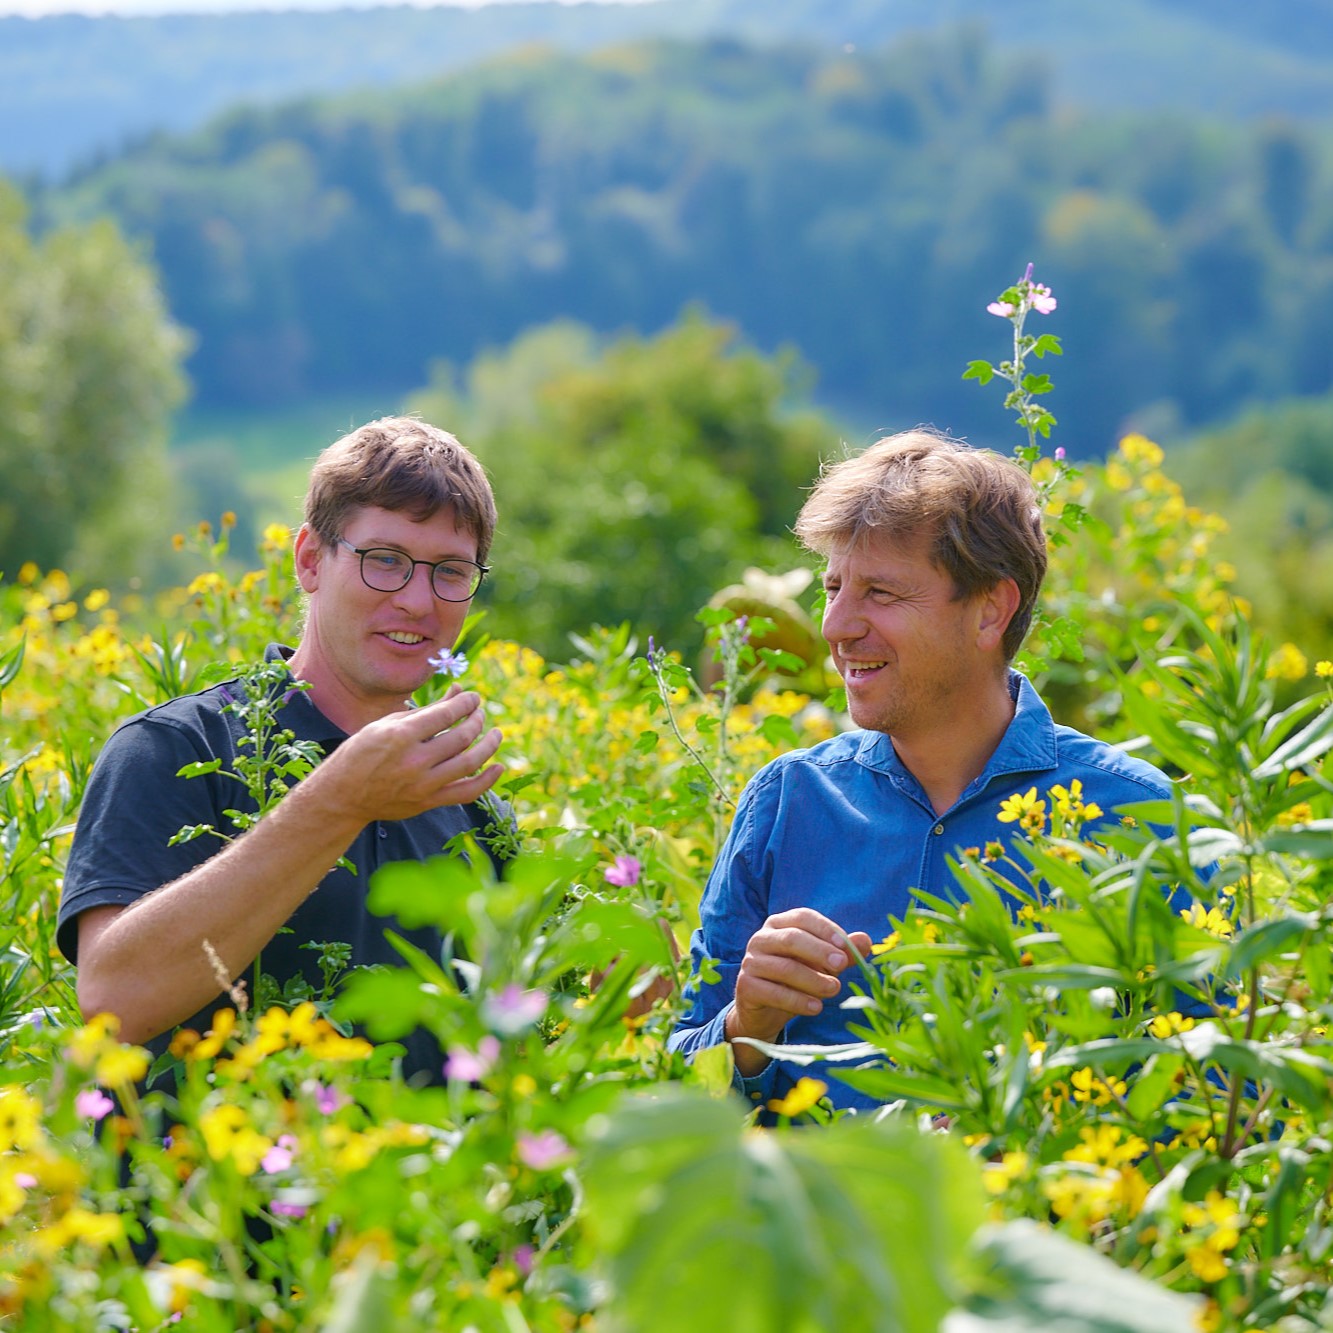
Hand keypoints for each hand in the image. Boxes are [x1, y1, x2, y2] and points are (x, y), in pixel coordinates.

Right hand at [327, 689, 503, 821]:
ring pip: (469, 763)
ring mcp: (423, 784)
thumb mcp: (386, 724)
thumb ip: (425, 710)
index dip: (466, 703)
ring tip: (496, 733)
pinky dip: (487, 781)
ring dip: (489, 745)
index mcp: (400, 736)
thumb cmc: (362, 753)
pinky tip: (499, 766)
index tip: (474, 697)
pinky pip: (466, 793)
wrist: (342, 796)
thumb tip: (458, 691)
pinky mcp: (428, 802)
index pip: (446, 714)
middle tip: (481, 713)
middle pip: (461, 737)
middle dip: (477, 720)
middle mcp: (414, 761)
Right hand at [725, 908, 871, 1075]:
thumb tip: (866, 941)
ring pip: (785, 968)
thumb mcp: (821, 965)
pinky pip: (774, 992)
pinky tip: (816, 1008)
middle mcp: (761, 938)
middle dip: (820, 951)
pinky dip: (798, 1001)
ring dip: (813, 980)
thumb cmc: (797, 980)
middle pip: (792, 938)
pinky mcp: (746, 986)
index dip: (825, 929)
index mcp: (779, 924)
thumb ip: (842, 952)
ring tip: (834, 990)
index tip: (846, 946)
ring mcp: (751, 962)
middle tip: (841, 965)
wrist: (764, 1012)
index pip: (803, 917)